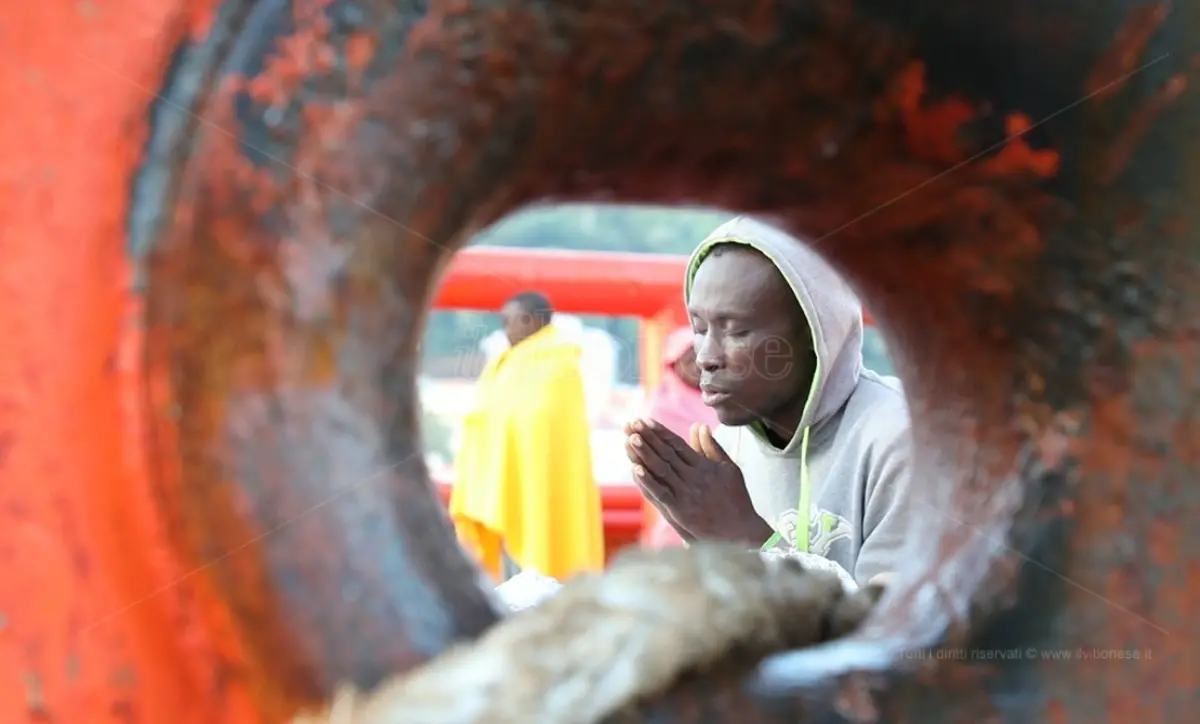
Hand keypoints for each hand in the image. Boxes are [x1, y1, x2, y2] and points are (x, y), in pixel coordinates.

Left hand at [623, 418, 772, 545]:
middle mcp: (694, 477)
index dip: (660, 432)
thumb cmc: (736, 499)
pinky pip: (661, 493)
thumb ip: (712, 447)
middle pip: (667, 453)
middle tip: (631, 424)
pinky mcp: (681, 511)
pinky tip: (635, 469)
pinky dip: (648, 481)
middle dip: (648, 438)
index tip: (645, 421)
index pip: (677, 444)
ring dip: (645, 454)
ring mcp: (686, 494)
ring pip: (661, 470)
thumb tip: (699, 425)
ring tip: (630, 438)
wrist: (742, 531)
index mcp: (704, 466)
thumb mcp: (728, 468)